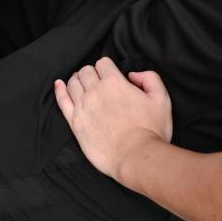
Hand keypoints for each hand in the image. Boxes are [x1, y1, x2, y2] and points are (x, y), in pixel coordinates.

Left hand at [53, 57, 171, 181]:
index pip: (103, 63)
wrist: (136, 157)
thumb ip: (150, 78)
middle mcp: (96, 91)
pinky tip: (59, 85)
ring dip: (78, 80)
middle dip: (92, 73)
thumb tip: (133, 75)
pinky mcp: (75, 123)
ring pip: (73, 83)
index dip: (107, 67)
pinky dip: (60, 90)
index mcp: (115, 82)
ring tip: (82, 84)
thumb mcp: (162, 99)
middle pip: (86, 71)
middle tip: (97, 81)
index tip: (110, 74)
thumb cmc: (151, 130)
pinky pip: (62, 100)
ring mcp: (83, 107)